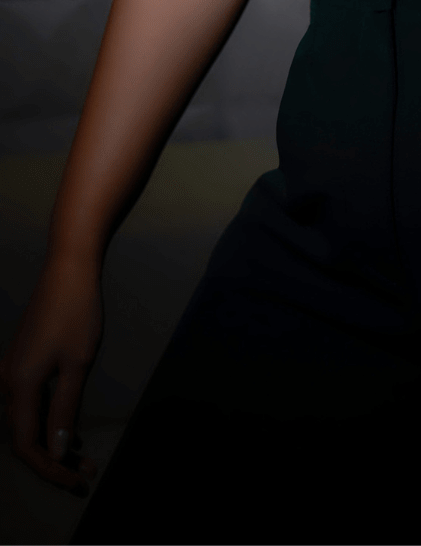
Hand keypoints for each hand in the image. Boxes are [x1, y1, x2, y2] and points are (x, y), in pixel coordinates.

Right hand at [0, 253, 102, 493]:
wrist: (68, 269)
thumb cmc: (76, 313)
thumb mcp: (77, 364)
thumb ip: (65, 409)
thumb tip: (56, 450)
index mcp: (18, 385)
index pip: (26, 444)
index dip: (49, 468)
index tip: (75, 481)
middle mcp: (8, 381)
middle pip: (23, 435)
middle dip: (52, 459)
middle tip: (84, 473)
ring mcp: (12, 370)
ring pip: (26, 419)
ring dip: (51, 440)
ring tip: (81, 456)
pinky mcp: (22, 360)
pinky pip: (29, 401)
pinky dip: (48, 418)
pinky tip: (69, 425)